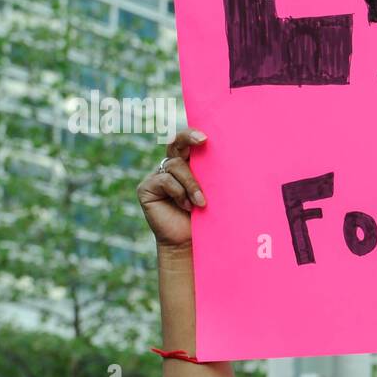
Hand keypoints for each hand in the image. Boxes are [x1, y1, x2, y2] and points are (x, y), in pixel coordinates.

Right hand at [137, 129, 207, 247]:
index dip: (193, 134)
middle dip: (188, 138)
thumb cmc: (206, 218)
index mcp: (188, 165)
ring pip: (175, 165)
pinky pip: (165, 180)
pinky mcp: (146, 188)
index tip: (206, 137)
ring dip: (192, 184)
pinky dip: (179, 192)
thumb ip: (211, 175)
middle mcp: (170, 167)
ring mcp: (157, 176)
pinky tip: (185, 206)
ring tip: (201, 203)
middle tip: (203, 140)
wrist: (189, 242)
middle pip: (176, 143)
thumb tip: (230, 154)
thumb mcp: (212, 193)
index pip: (188, 143)